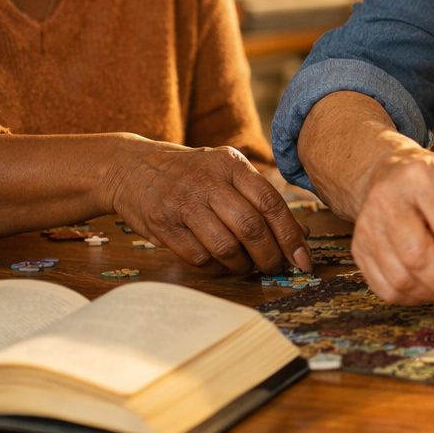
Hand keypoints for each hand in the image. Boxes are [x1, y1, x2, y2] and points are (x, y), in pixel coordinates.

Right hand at [102, 138, 309, 274]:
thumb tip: (302, 234)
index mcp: (231, 164)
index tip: (304, 259)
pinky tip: (221, 264)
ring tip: (247, 266)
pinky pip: (199, 257)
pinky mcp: (162, 224)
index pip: (270, 203)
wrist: (129, 167)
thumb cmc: (190, 174)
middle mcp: (208, 180)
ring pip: (225, 246)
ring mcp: (183, 202)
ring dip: (242, 265)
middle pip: (251, 227)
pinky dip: (216, 268)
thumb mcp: (226, 172)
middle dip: (270, 256)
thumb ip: (262, 199)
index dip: (291, 235)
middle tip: (276, 268)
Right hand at [349, 145, 433, 307]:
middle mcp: (388, 200)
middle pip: (418, 256)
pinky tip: (429, 289)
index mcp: (422, 178)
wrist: (386, 173)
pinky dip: (413, 297)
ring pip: (400, 277)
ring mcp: (367, 225)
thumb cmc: (432, 186)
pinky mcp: (357, 248)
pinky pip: (385, 288)